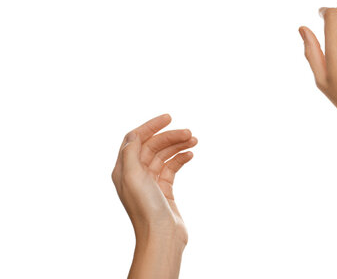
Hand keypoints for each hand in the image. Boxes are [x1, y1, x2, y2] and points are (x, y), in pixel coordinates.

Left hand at [112, 114, 197, 245]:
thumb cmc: (146, 209)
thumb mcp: (133, 177)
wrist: (161, 236)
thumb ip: (131, 153)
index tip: (168, 118)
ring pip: (164, 155)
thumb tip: (134, 134)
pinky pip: (172, 167)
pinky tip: (190, 155)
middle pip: (153, 146)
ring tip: (194, 141)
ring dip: (178, 146)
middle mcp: (135, 174)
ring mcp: (150, 182)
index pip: (136, 139)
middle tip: (189, 133)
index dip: (151, 126)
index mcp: (124, 169)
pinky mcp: (164, 190)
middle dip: (170, 137)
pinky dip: (181, 158)